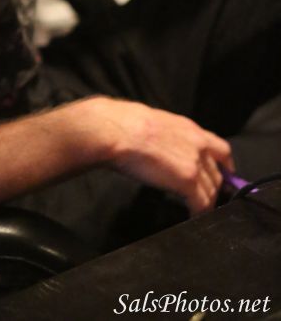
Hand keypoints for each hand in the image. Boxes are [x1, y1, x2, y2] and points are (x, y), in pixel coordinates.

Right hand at [89, 97, 233, 214]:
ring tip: (195, 211)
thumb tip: (161, 145)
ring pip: (211, 191)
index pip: (220, 149)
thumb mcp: (154, 122)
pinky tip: (190, 217)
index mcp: (189, 128)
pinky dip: (198, 213)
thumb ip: (167, 136)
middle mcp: (198, 144)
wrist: (116, 130)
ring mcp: (195, 163)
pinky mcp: (187, 181)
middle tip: (204, 199)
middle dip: (213, 188)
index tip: (223, 175)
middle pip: (217, 174)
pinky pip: (201, 204)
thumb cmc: (123, 122)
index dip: (224, 166)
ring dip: (205, 203)